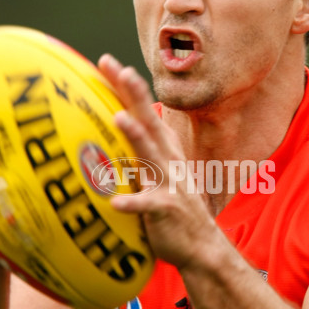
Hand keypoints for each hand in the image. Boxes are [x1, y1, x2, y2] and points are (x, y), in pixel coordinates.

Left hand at [97, 54, 219, 269]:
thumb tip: (113, 133)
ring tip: (119, 118)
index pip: (144, 111)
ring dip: (136, 136)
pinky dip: (133, 203)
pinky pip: (148, 205)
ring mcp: (170, 183)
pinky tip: (115, 202)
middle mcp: (168, 160)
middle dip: (133, 95)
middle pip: (148, 121)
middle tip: (118, 69)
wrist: (202, 246)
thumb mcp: (156, 174)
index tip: (106, 61)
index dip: (127, 87)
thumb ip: (137, 153)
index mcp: (163, 150)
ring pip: (150, 156)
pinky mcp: (167, 209)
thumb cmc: (172, 208)